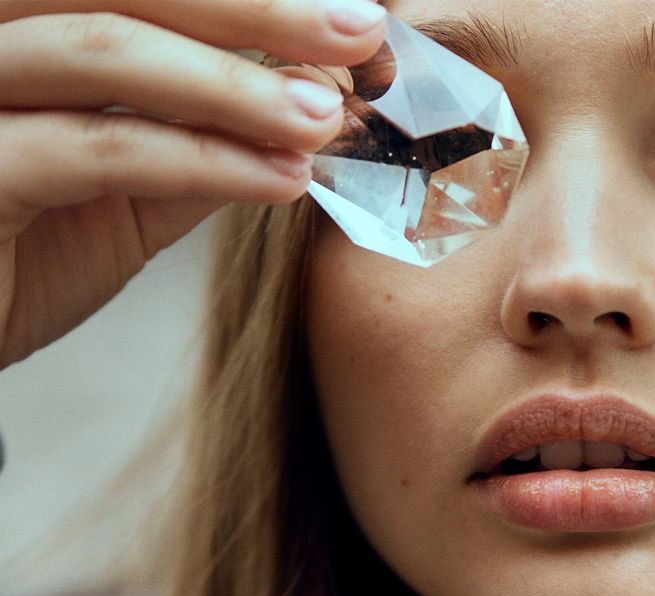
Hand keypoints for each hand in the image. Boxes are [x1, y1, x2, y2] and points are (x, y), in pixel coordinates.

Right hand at [0, 0, 386, 368]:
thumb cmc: (27, 251)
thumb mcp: (133, 184)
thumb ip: (202, 130)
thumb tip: (310, 90)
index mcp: (25, 27)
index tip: (350, 12)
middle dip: (250, 5)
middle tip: (359, 28)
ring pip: (99, 49)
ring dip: (233, 84)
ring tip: (325, 117)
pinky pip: (93, 148)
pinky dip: (202, 159)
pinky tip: (281, 179)